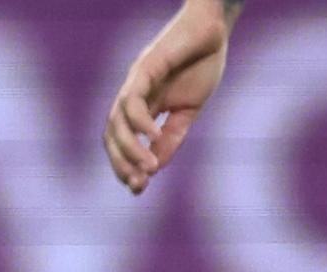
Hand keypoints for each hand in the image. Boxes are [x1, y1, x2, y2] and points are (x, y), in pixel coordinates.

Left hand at [104, 0, 234, 194]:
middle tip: (137, 184)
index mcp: (141, 108)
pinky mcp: (145, 68)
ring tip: (148, 167)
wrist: (214, 28)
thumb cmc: (202, 63)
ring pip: (117, 122)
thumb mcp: (188, 111)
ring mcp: (135, 82)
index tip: (138, 188)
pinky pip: (133, 100)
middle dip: (120, 163)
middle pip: (111, 136)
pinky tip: (152, 137)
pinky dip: (139, 122)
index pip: (122, 142)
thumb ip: (171, 137)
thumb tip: (156, 167)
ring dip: (130, 149)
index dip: (125, 165)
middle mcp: (132, 96)